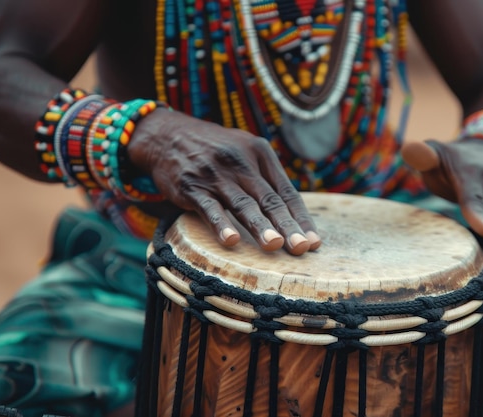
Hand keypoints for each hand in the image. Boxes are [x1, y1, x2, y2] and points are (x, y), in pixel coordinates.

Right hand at [128, 109, 320, 254]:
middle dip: (287, 226)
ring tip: (274, 245)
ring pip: (243, 204)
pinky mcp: (191, 186)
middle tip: (302, 248)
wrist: (168, 134)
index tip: (314, 242)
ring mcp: (216, 174)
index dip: (301, 218)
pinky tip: (231, 241)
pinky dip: (221, 224)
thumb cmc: (215, 150)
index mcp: (260, 152)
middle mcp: (241, 161)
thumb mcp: (244, 151)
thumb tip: (294, 215)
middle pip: (269, 199)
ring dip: (260, 226)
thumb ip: (266, 178)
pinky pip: (209, 208)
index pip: (286, 191)